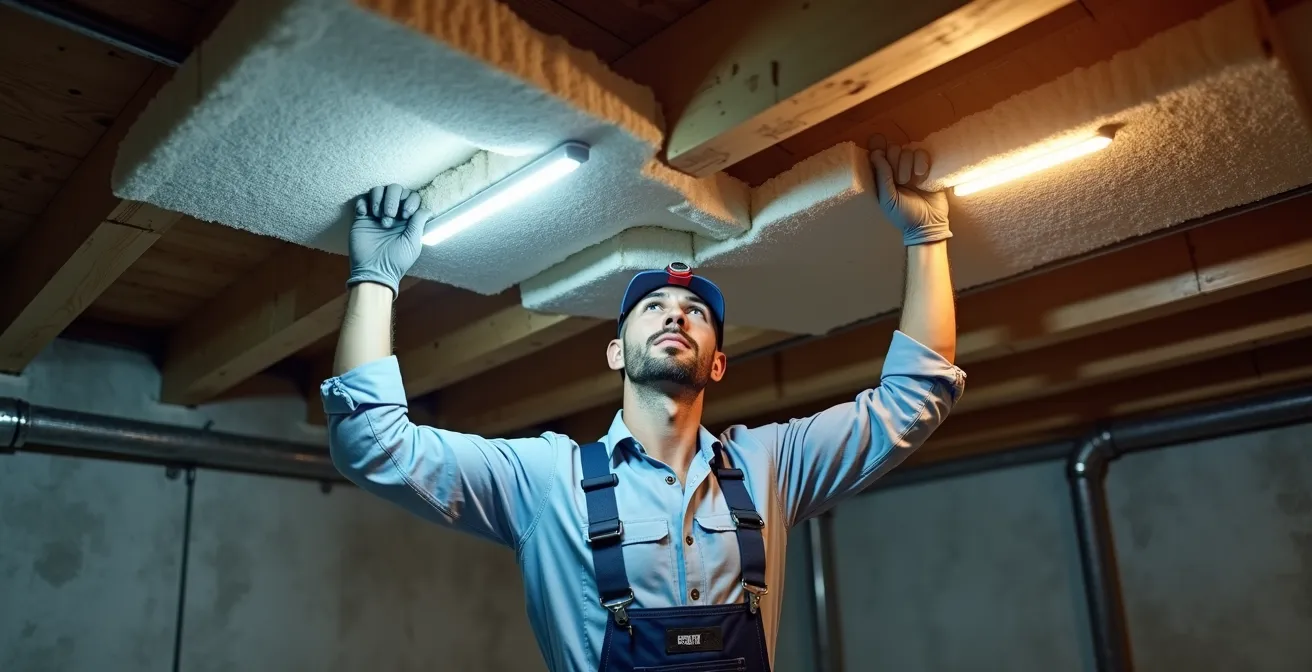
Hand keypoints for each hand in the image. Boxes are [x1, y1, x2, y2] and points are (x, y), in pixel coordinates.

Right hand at [347, 183, 431, 297]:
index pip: (411, 196)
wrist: (374, 270)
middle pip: (394, 189)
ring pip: (378, 190)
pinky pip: (361, 200)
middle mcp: (392, 213)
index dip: (410, 200)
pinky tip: (365, 214)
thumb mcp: (413, 242)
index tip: (406, 215)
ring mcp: (376, 214)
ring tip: (378, 216)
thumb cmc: (397, 260)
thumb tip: (427, 209)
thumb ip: (419, 223)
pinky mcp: (361, 218)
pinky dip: (364, 203)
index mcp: (407, 218)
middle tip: (390, 216)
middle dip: (393, 198)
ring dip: (378, 199)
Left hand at [868, 135, 950, 245]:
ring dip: (910, 164)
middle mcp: (897, 168)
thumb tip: (875, 154)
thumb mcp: (888, 200)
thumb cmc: (904, 215)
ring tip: (915, 181)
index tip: (883, 158)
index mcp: (884, 176)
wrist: (928, 224)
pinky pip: (923, 153)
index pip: (879, 153)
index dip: (880, 152)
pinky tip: (924, 177)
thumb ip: (882, 178)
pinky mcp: (928, 167)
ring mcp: (913, 166)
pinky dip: (922, 162)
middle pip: (894, 149)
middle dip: (897, 163)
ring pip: (909, 150)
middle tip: (902, 180)